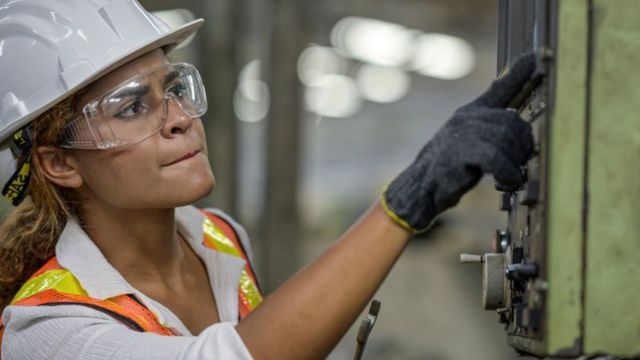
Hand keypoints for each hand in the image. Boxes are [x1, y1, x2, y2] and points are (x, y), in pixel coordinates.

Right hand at [382, 53, 535, 232]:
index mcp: (471, 112)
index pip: (500, 87)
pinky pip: (496, 158)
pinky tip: (504, 183)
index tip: (536, 56)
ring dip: (514, 163)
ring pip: (506, 138)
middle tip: (518, 165)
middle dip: (522, 146)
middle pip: (512, 121)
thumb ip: (492, 129)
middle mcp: (467, 117)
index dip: (519, 72)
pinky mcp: (458, 153)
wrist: (419, 188)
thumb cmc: (449, 168)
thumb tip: (517, 124)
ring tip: (510, 178)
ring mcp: (461, 133)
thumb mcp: (472, 143)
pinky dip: (506, 173)